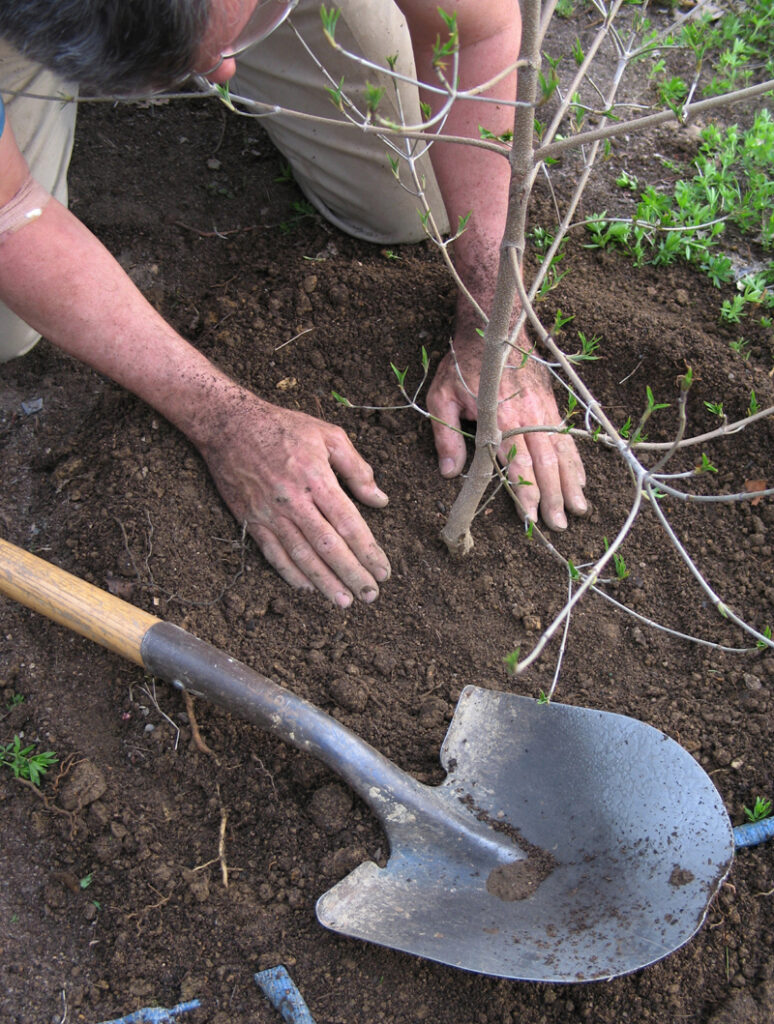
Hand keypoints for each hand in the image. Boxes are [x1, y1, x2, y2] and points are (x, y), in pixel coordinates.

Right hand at [198, 392, 390, 605]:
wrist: (229, 425)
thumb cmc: (284, 427)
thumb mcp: (328, 435)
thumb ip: (357, 469)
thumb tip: (379, 500)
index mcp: (317, 478)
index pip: (349, 523)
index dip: (368, 551)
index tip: (383, 570)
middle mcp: (294, 501)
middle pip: (328, 546)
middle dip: (352, 574)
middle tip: (371, 595)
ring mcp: (270, 513)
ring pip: (301, 556)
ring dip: (325, 582)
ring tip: (344, 601)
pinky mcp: (251, 519)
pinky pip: (273, 553)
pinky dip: (291, 573)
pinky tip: (308, 587)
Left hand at [426, 334, 586, 529]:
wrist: (495, 328)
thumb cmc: (463, 366)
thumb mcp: (442, 398)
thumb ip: (446, 437)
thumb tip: (449, 474)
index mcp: (501, 418)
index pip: (517, 463)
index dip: (525, 492)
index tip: (530, 517)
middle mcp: (528, 416)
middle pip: (545, 463)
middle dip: (554, 497)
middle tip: (559, 525)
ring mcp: (544, 409)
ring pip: (562, 452)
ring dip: (571, 484)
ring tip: (579, 510)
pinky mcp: (552, 404)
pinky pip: (567, 438)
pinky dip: (576, 461)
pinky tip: (581, 481)